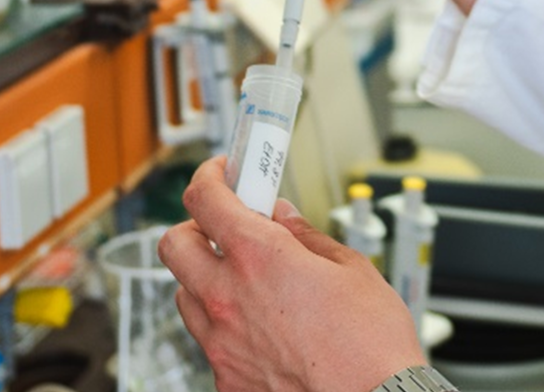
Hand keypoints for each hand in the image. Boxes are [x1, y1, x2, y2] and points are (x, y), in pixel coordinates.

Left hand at [160, 156, 423, 391]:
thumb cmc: (370, 342)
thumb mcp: (349, 267)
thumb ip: (305, 236)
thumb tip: (282, 216)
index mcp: (259, 257)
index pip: (204, 198)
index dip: (210, 175)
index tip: (222, 171)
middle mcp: (227, 298)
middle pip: (174, 245)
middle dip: (196, 226)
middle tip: (227, 225)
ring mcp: (220, 343)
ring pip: (185, 293)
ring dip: (205, 276)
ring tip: (245, 278)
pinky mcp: (225, 380)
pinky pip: (207, 339)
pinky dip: (223, 323)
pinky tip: (260, 325)